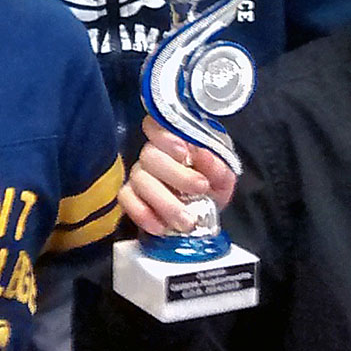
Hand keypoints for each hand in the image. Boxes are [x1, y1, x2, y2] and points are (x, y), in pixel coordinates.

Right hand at [118, 116, 237, 235]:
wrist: (205, 216)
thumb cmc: (211, 186)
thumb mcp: (223, 175)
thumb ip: (217, 164)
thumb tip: (204, 155)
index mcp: (174, 140)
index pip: (156, 124)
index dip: (165, 136)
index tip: (184, 153)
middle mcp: (153, 153)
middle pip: (150, 154)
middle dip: (176, 175)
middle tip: (200, 189)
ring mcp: (139, 174)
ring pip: (140, 179)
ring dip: (165, 201)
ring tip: (187, 220)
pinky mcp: (131, 197)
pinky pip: (126, 199)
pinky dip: (143, 213)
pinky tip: (161, 226)